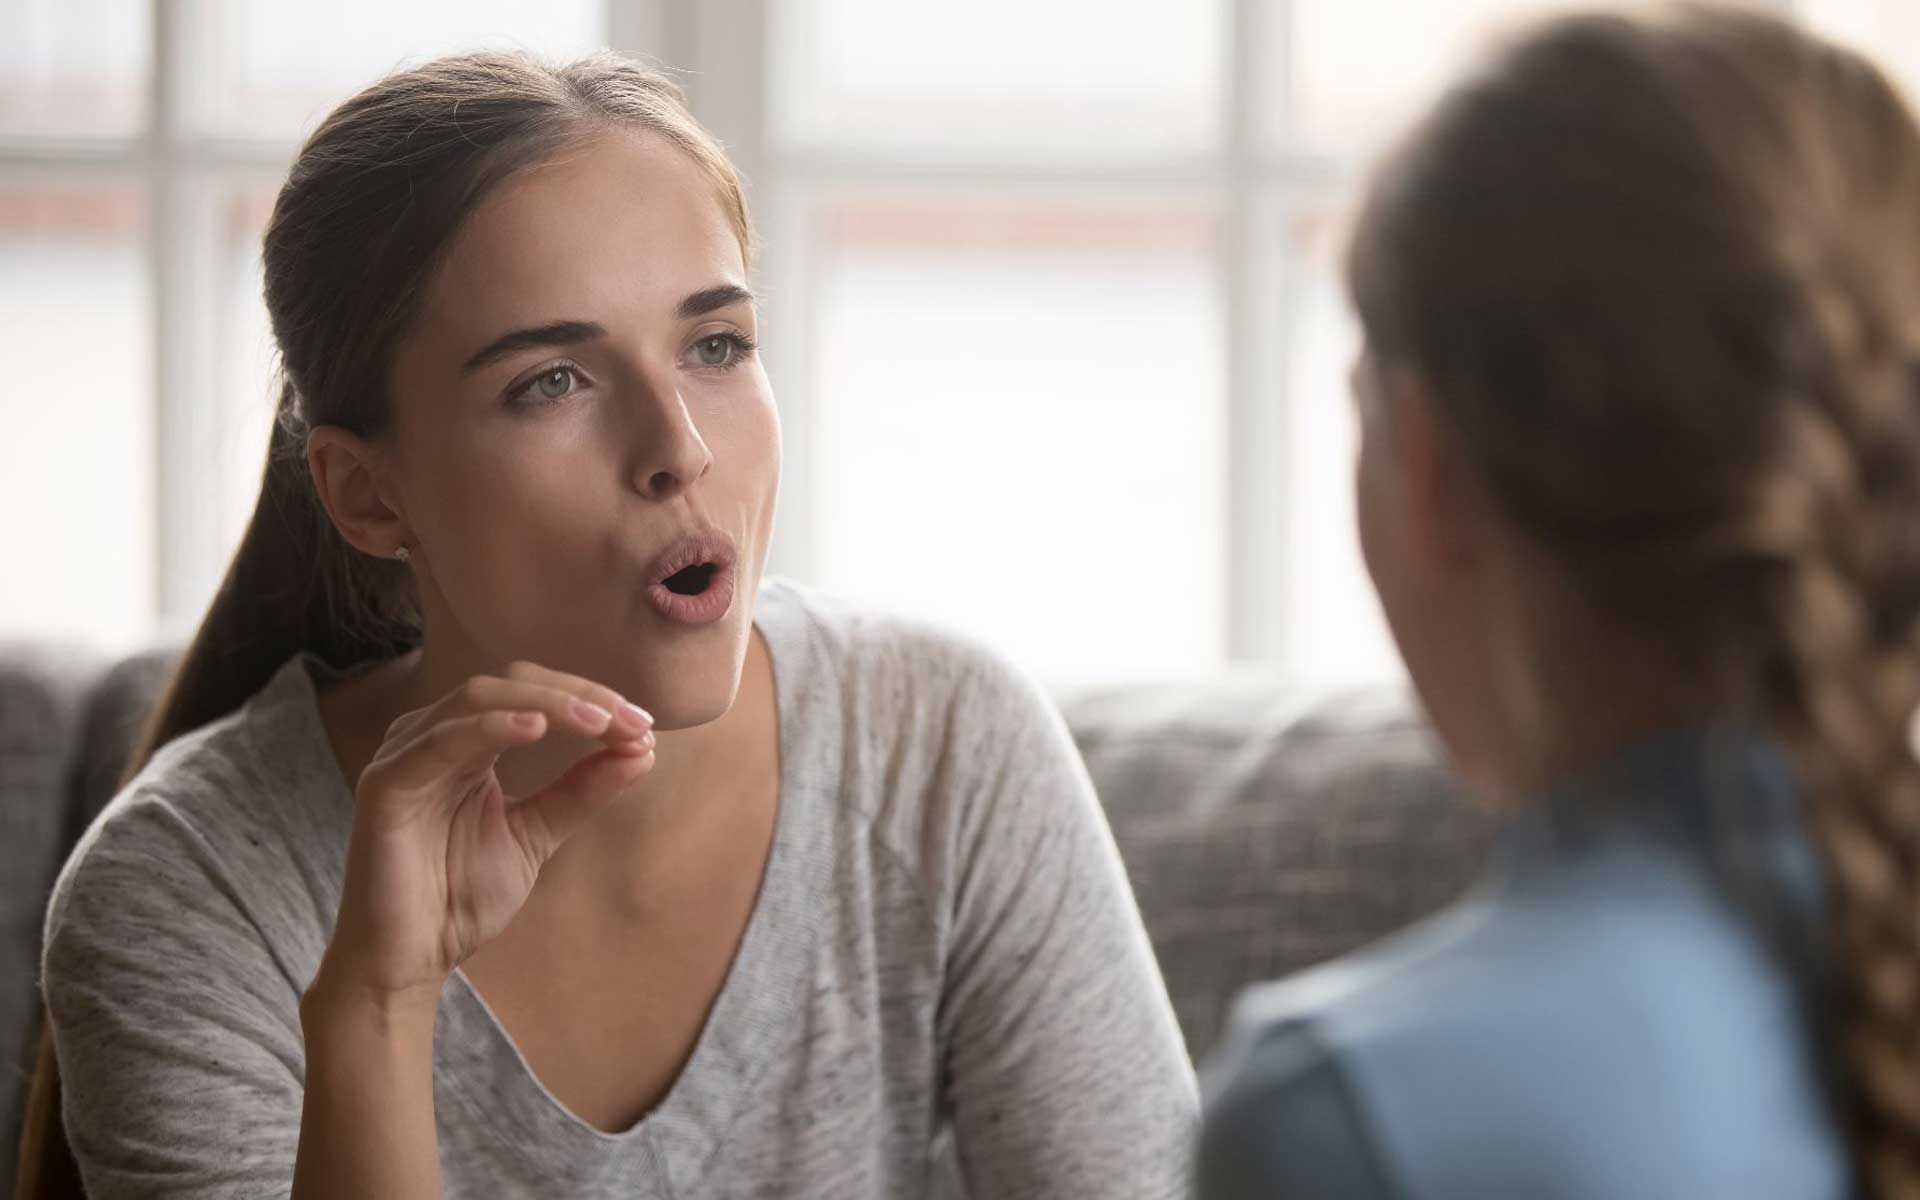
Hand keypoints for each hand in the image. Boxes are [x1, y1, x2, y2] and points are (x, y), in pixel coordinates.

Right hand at [314, 660, 655, 1009]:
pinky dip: (491, 727)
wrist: (409, 960)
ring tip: (600, 722)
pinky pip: (441, 742)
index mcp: (467, 742)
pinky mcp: (385, 784)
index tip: (643, 725)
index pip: (533, 696)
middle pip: (512, 684)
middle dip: (579, 697)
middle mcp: (433, 736)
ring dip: (549, 704)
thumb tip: (642, 750)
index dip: (590, 700)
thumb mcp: (536, 834)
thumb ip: (581, 791)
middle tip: (632, 722)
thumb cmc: (460, 897)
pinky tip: (536, 729)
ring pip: (481, 698)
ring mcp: (405, 755)